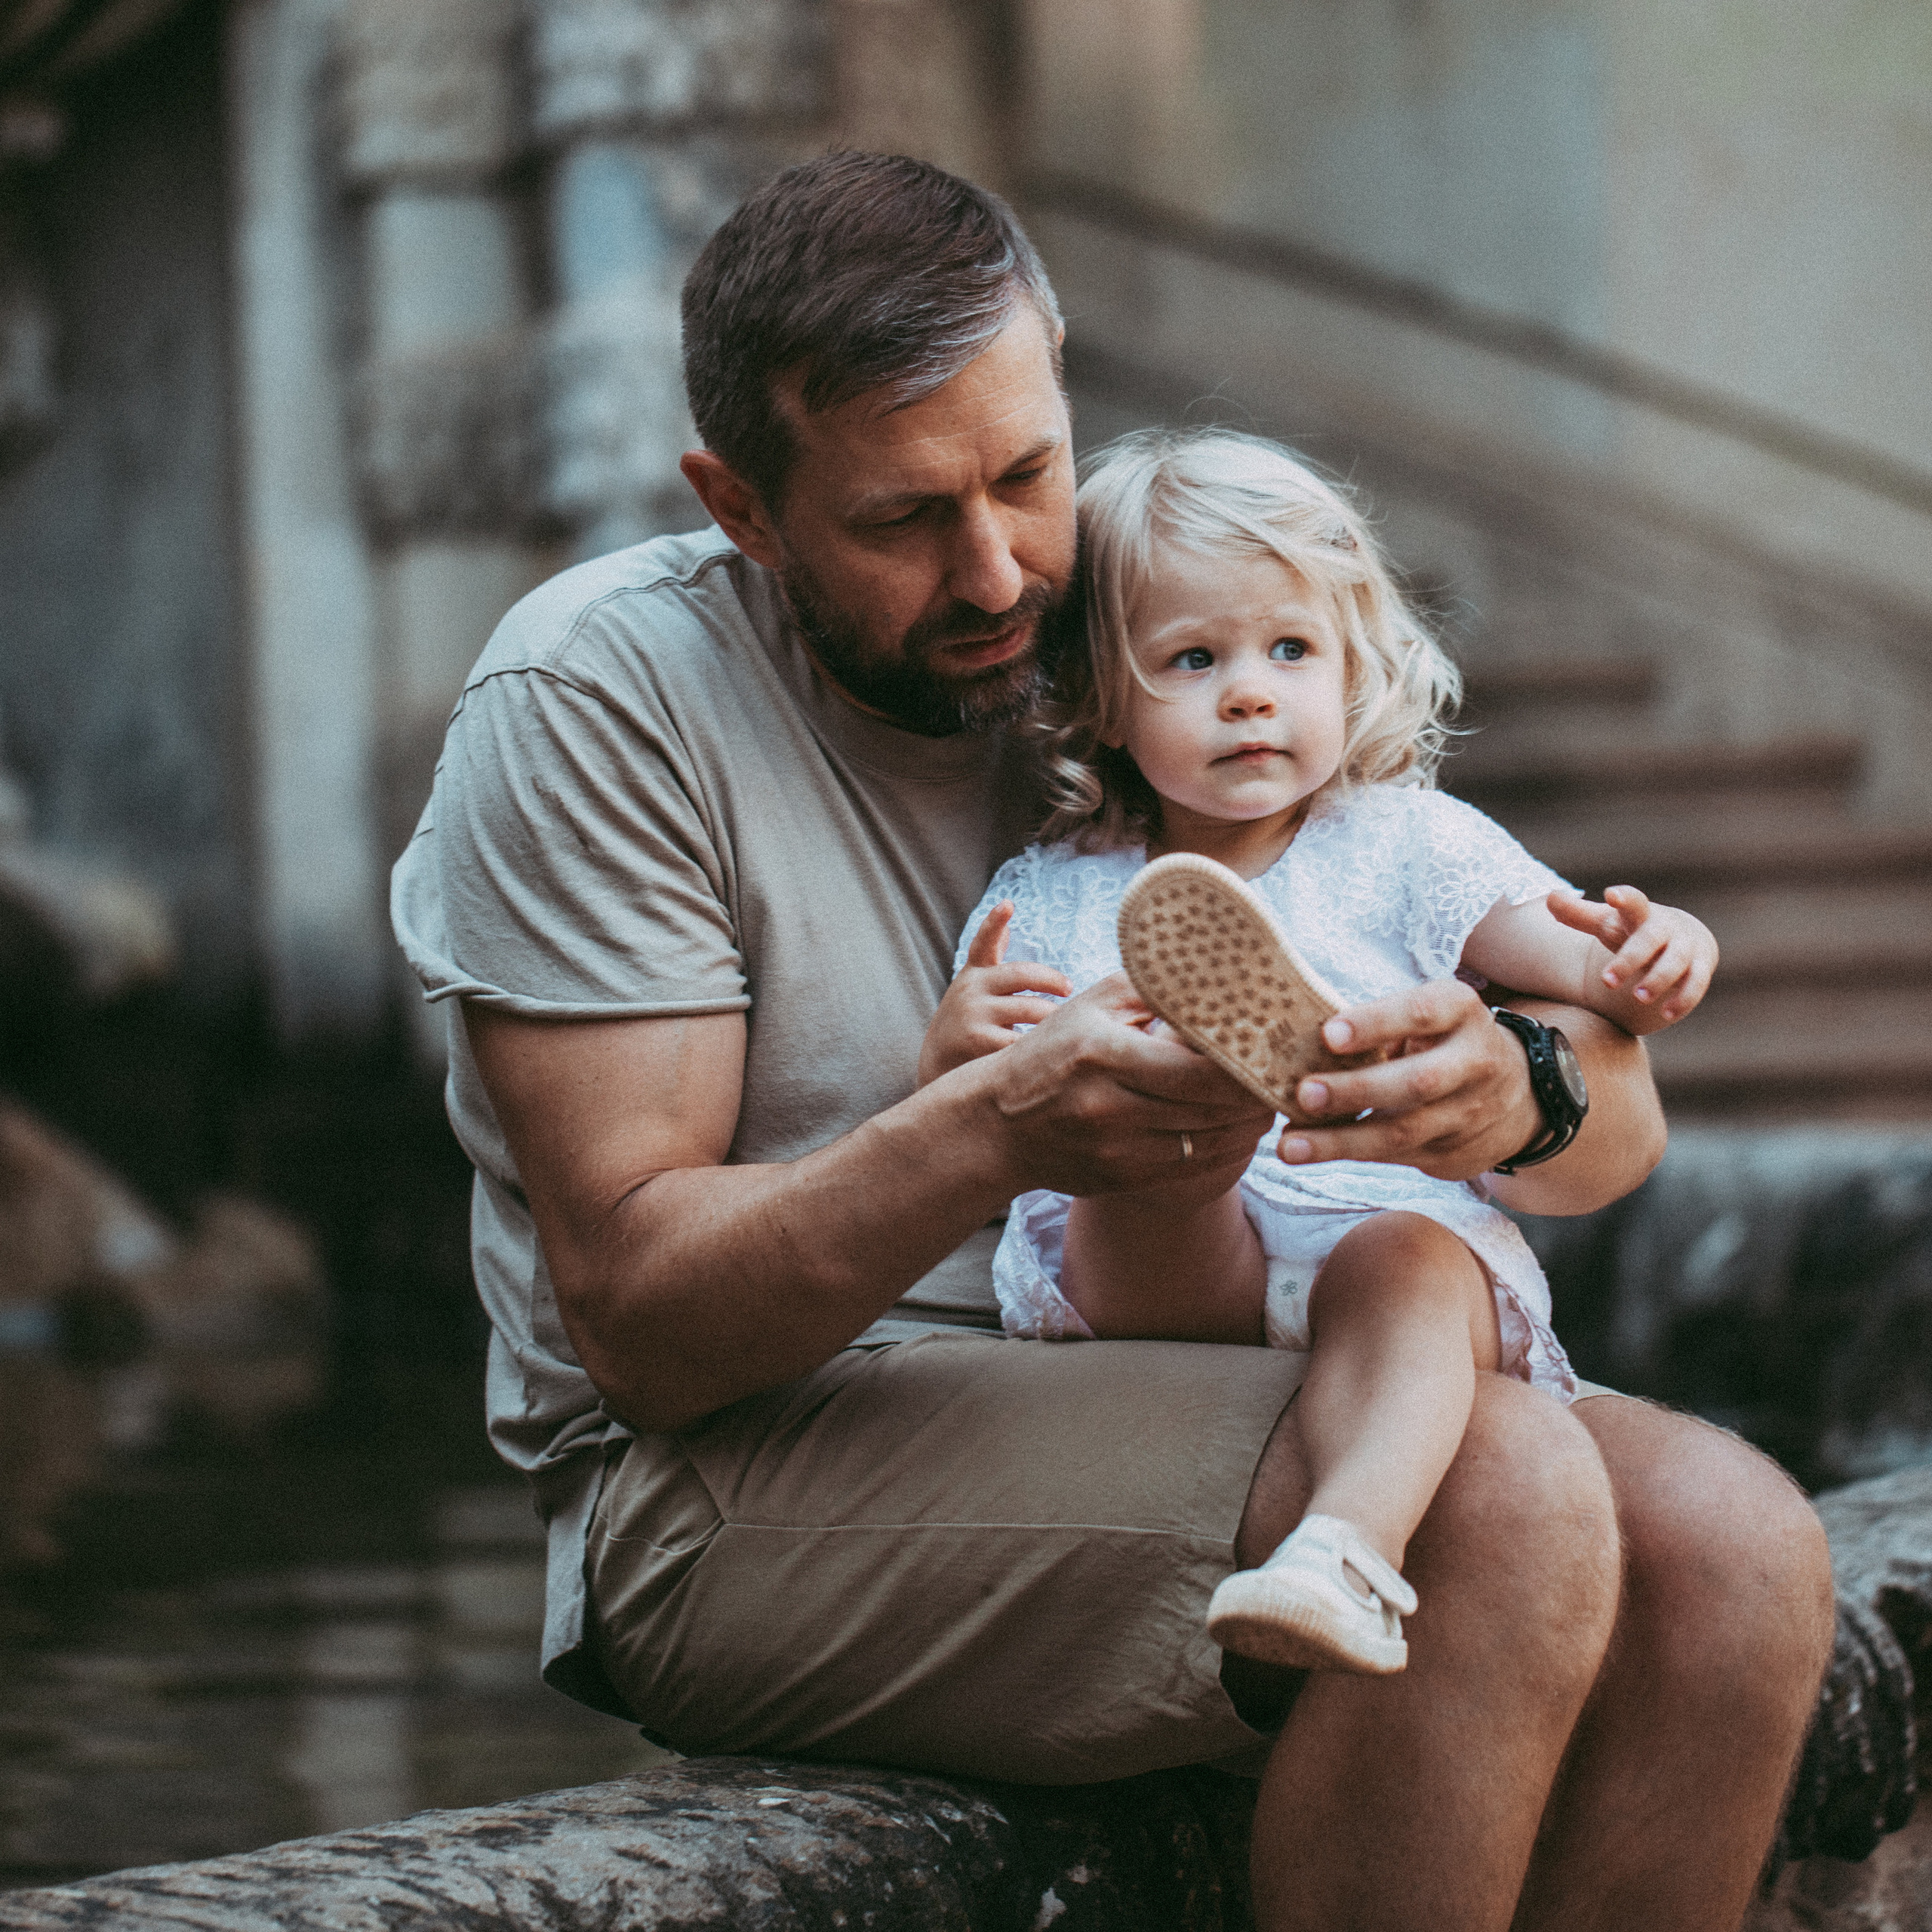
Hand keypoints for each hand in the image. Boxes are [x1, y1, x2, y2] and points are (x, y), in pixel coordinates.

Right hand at [917, 901, 1071, 1086]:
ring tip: (1069, 1024)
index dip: (994, 922)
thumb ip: (991, 954)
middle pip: (1022, 974)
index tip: (1007, 904)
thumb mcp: (974, 984)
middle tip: (1070, 988)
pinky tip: (1052, 1050)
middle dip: (1052, 980)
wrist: (936, 1065)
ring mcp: (974, 1014)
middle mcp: (971, 989)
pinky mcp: (979, 1042)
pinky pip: (1022, 1040)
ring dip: (1054, 1016)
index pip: (984, 942)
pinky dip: (1040, 1044)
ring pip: (1030, 1009)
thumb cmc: (966, 1019)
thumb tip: (1006, 912)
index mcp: (974, 973)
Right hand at [980, 970, 1275, 1196]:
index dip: (1246, 1068)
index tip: (1273, 1052)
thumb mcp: (1091, 1005)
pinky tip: (1234, 1130)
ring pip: (1207, 1143)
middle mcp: (1109, 1106)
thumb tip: (1214, 976)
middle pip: (1211, 1110)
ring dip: (1246, 1126)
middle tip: (1285, 1079)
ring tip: (1268, 1103)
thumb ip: (1152, 988)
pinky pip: (1190, 1168)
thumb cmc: (1051, 1053)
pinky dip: (1221, 1150)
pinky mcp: (1120, 1179)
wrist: (997, 1125)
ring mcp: (1115, 1149)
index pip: (1199, 1070)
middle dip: (1257, 1098)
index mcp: (1104, 1054)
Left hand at [1271, 978, 1543, 1179]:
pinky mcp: (1453, 1152)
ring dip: (1340, 1141)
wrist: (1517, 1096)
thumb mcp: (1429, 1014)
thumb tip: (1298, 1032)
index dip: (1376, 1023)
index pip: (1421, 1012)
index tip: (1328, 1033)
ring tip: (1289, 1145)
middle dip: (1357, 1090)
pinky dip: (1349, 1154)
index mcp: (1461, 1011)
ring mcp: (1468, 1113)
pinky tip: (1309, 1151)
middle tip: (1304, 1094)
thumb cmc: (1443, 1039)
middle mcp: (1474, 1061)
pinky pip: (1396, 1155)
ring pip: (1403, 1131)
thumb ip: (1380, 1021)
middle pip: (1416, 1081)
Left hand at [1549, 886, 1716, 1032]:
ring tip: (1639, 998)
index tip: (1611, 895)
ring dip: (1658, 980)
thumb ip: (1579, 914)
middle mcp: (1665, 928)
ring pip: (1676, 964)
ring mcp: (1686, 947)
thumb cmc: (1636, 930)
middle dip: (1629, 959)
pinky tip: (1666, 1013)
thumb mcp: (1608, 922)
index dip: (1624, 898)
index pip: (1633, 902)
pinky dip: (1683, 999)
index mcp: (1640, 914)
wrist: (1685, 936)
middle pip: (1649, 940)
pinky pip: (1696, 984)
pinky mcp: (1701, 967)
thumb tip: (1549, 897)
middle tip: (1607, 982)